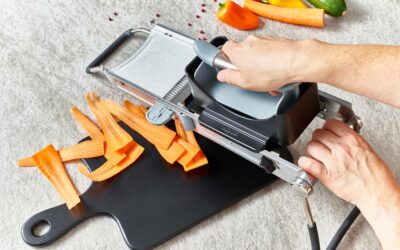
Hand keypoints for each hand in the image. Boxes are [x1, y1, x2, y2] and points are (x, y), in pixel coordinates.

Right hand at [217, 35, 312, 91]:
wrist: (297, 61)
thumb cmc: (272, 72)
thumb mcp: (245, 82)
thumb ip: (230, 78)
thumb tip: (222, 75)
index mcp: (237, 51)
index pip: (224, 49)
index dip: (227, 60)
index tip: (232, 69)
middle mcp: (249, 42)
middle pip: (242, 53)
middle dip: (247, 66)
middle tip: (253, 78)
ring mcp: (264, 40)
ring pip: (257, 54)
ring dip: (261, 65)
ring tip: (269, 79)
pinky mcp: (276, 40)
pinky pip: (269, 52)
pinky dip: (271, 61)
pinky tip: (277, 72)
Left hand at [298, 119, 399, 248]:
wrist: (377, 194)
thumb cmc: (375, 176)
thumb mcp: (367, 150)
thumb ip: (351, 141)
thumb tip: (340, 136)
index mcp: (353, 140)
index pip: (330, 124)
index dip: (326, 128)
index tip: (326, 132)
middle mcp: (342, 148)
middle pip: (318, 134)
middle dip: (317, 139)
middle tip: (320, 144)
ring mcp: (333, 161)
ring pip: (311, 146)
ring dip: (311, 150)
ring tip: (315, 155)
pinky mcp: (326, 175)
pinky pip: (307, 163)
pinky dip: (304, 163)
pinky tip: (307, 164)